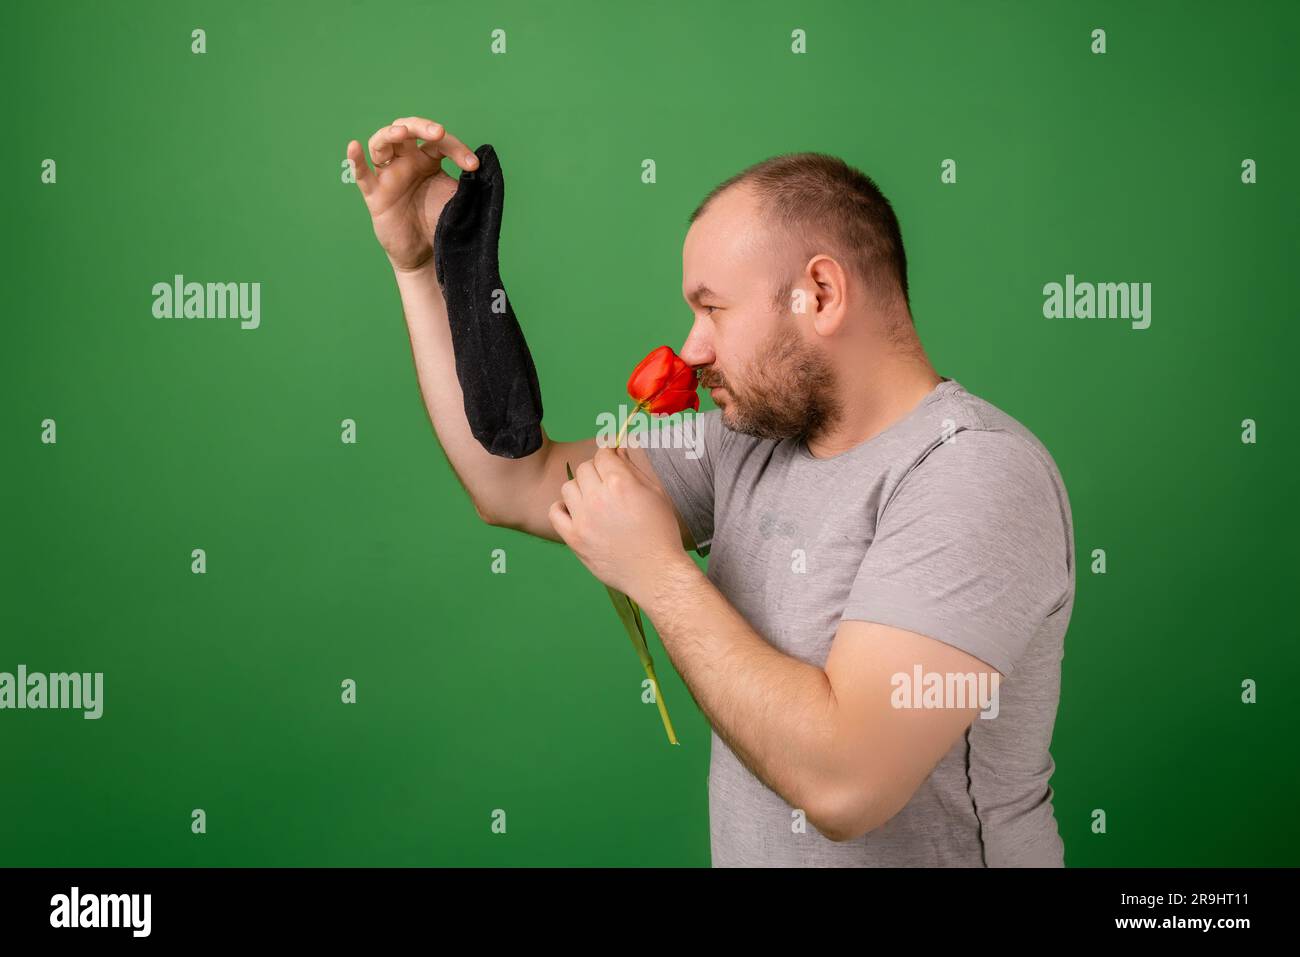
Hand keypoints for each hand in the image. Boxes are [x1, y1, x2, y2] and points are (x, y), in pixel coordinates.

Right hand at [346, 116, 479, 272]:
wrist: (428, 254)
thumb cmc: (440, 222)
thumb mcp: (458, 198)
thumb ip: (468, 181)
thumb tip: (484, 165)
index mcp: (428, 159)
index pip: (439, 142)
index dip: (457, 148)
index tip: (474, 166)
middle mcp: (406, 161)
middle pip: (407, 130)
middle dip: (422, 126)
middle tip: (439, 133)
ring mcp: (389, 175)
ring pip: (381, 143)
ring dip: (390, 134)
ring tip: (403, 132)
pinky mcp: (375, 194)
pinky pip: (362, 175)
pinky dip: (355, 160)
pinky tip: (354, 146)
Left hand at [549, 446, 688, 602]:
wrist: (655, 572)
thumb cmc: (661, 533)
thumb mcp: (657, 494)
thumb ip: (635, 469)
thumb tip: (619, 450)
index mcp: (620, 483)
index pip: (602, 454)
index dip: (608, 455)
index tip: (610, 462)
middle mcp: (598, 498)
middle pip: (584, 468)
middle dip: (595, 471)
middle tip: (606, 484)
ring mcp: (583, 519)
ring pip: (568, 487)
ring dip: (580, 489)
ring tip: (593, 500)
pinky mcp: (574, 539)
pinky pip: (555, 513)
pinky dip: (562, 508)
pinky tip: (576, 512)